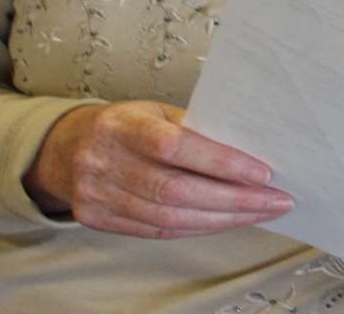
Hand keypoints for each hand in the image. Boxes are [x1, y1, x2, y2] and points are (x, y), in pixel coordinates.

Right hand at [23, 101, 292, 238]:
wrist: (67, 148)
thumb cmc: (127, 126)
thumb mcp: (155, 111)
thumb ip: (194, 128)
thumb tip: (249, 148)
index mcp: (122, 126)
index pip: (176, 147)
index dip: (221, 163)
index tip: (263, 172)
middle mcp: (104, 161)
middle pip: (176, 191)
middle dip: (234, 200)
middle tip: (276, 200)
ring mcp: (97, 195)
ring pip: (169, 219)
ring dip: (223, 219)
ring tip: (259, 213)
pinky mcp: (97, 220)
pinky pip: (157, 232)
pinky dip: (198, 228)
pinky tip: (226, 221)